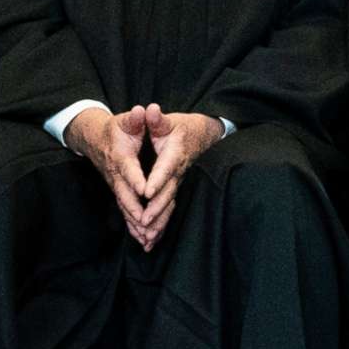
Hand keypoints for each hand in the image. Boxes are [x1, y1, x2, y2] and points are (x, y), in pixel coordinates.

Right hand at [68, 106, 155, 244]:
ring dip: (135, 224)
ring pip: (125, 207)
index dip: (136, 179)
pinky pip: (126, 211)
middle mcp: (116, 174)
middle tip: (146, 224)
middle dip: (135, 210)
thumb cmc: (114, 128)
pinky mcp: (118, 191)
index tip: (146, 191)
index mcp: (120, 156)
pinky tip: (144, 240)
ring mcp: (116, 185)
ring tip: (147, 240)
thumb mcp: (125, 120)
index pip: (128, 169)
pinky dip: (134, 226)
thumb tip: (142, 110)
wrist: (94, 138)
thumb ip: (135, 118)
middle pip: (125, 195)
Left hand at [129, 105, 224, 249]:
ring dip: (159, 221)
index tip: (147, 191)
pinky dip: (161, 224)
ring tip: (148, 238)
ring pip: (170, 204)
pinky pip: (169, 208)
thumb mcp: (169, 120)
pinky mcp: (176, 188)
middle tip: (144, 221)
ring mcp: (179, 181)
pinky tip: (152, 239)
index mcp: (175, 153)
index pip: (166, 167)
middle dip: (157, 208)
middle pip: (169, 191)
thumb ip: (157, 119)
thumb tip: (150, 109)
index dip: (157, 179)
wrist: (204, 134)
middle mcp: (179, 171)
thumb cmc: (184, 127)